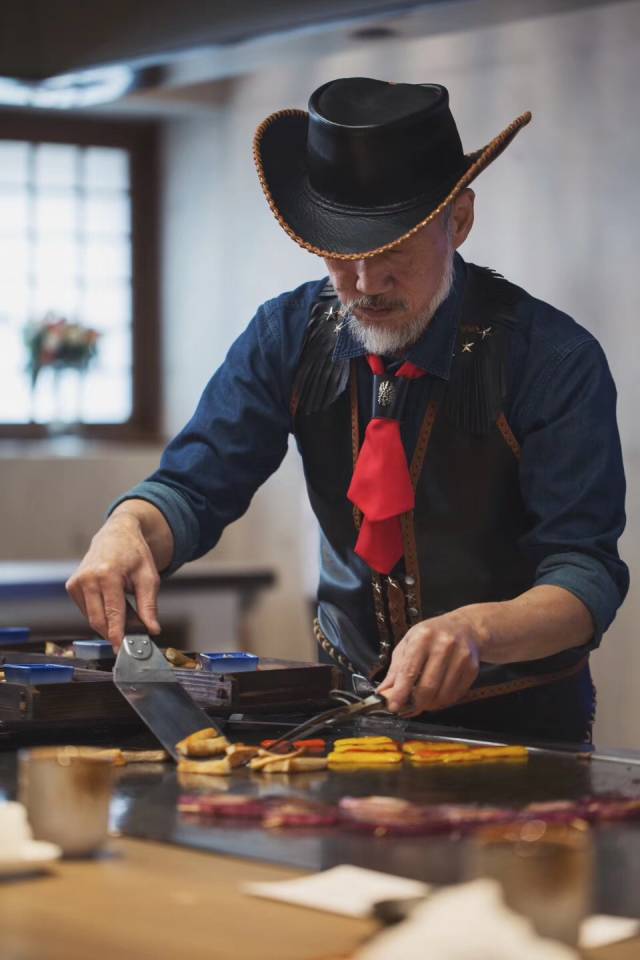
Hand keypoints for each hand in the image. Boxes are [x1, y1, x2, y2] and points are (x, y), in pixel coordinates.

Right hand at [66, 513, 161, 650]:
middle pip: (98, 620)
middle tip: (133, 635)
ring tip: (127, 611)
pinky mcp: (72, 586)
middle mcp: (87, 578)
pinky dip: (101, 613)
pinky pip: (87, 611)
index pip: (111, 613)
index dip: (117, 634)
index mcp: (107, 574)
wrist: (117, 534)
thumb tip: (152, 629)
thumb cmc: (134, 553)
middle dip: (114, 632)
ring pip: (92, 618)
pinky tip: (113, 603)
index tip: (122, 650)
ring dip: (109, 622)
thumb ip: (149, 605)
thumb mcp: (149, 577)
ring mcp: (77, 582)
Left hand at [377, 610, 482, 714]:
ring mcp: (461, 656)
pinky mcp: (473, 668)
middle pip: (428, 686)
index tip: (393, 706)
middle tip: (407, 709)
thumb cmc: (431, 635)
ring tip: (422, 702)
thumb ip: (395, 669)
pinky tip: (437, 696)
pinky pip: (456, 695)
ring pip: (443, 694)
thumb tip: (384, 693)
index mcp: (423, 637)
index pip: (409, 671)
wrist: (464, 627)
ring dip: (430, 705)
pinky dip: (443, 702)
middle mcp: (444, 645)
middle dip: (415, 703)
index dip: (400, 692)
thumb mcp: (408, 643)